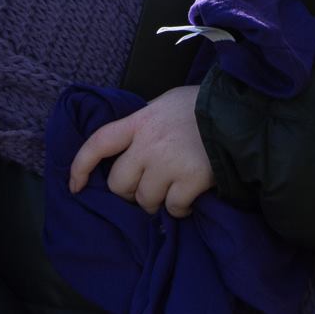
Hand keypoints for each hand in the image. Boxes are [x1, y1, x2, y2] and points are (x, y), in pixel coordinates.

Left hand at [68, 85, 213, 217]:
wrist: (240, 112)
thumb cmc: (200, 106)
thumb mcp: (164, 104)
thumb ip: (143, 124)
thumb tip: (129, 145)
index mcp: (139, 121)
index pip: (98, 142)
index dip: (80, 166)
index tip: (75, 186)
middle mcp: (148, 143)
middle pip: (119, 183)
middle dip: (129, 191)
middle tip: (147, 187)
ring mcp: (168, 163)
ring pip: (145, 200)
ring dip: (156, 202)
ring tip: (171, 190)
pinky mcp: (191, 180)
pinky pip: (174, 208)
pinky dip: (180, 209)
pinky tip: (190, 198)